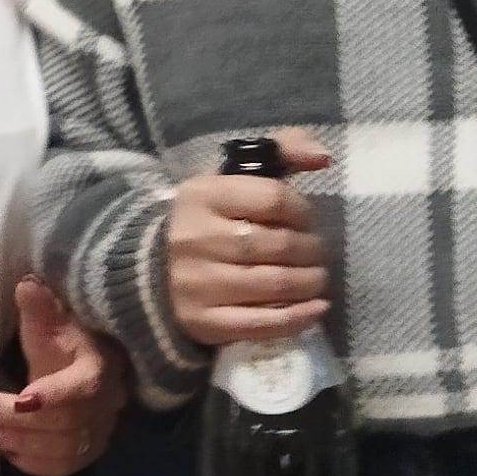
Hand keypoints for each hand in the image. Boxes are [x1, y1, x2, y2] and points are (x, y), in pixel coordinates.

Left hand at [0, 279, 127, 475]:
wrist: (92, 359)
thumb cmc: (66, 337)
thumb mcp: (52, 318)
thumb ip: (40, 307)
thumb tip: (27, 285)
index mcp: (100, 367)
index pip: (85, 388)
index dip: (55, 396)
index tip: (19, 398)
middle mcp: (107, 404)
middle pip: (71, 424)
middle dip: (24, 422)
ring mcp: (101, 431)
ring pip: (67, 451)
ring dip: (24, 445)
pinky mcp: (89, 449)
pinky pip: (65, 468)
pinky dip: (33, 463)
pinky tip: (6, 449)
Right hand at [163, 129, 332, 345]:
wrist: (153, 268)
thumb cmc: (209, 220)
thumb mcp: (234, 178)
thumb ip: (281, 151)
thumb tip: (323, 156)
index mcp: (201, 196)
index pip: (274, 199)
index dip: (304, 211)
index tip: (307, 220)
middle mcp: (194, 238)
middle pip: (279, 245)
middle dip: (311, 251)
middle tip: (317, 255)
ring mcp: (196, 284)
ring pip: (275, 284)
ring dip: (310, 283)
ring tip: (316, 279)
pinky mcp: (202, 321)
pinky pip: (262, 324)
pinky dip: (298, 318)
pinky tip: (315, 310)